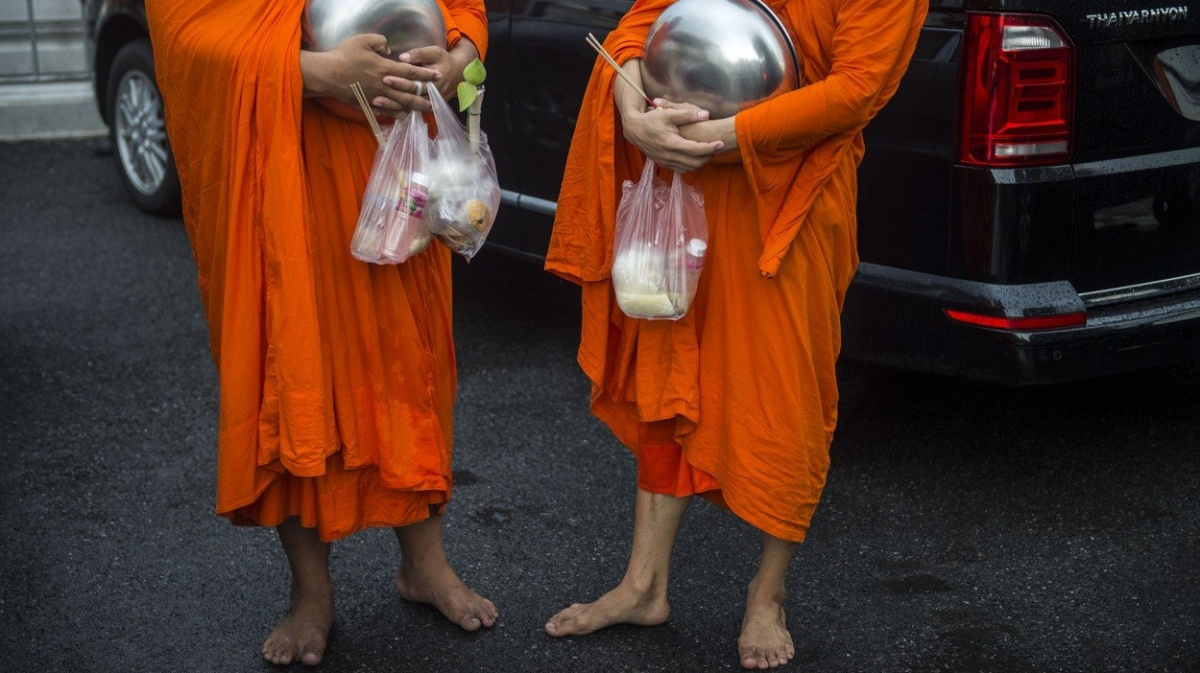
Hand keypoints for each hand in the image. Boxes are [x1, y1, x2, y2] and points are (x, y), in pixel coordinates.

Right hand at [300, 34, 440, 115]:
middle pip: (410, 92)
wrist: (327, 74)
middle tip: (436, 97)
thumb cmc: (344, 55)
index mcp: (385, 68)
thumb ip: (380, 42)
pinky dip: (397, 114)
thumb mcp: (363, 40)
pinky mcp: (369, 104)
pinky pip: (387, 112)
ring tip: (424, 108)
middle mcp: (384, 85)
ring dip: (414, 107)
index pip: (411, 72)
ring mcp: (377, 97)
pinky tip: (403, 114)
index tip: (437, 75)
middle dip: (425, 95)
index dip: (426, 74)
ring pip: (401, 105)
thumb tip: (389, 49)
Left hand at [381, 39, 480, 110]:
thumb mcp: (434, 52)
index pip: (415, 84)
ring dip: (392, 107)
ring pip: (408, 108)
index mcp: (433, 82)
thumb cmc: (443, 60)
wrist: (457, 74)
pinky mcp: (423, 107)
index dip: (400, 82)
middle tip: (376, 93)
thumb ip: (419, 54)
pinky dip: (396, 111)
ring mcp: (427, 103)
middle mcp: (430, 96)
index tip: (385, 77)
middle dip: (392, 96)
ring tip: (376, 103)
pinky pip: (409, 111)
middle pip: (410, 98)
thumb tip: (402, 57)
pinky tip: (382, 109)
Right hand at [620, 100, 723, 172]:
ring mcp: (665, 161)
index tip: (721, 143)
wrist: (634, 129)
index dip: (710, 148)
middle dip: (708, 156)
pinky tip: (696, 157)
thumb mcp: (668, 114)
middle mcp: (668, 155)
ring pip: (689, 168)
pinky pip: (681, 169)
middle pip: (695, 162)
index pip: (696, 150)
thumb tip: (706, 115)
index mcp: (671, 143)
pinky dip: (691, 165)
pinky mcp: (663, 164)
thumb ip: (687, 115)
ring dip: (701, 162)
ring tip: (709, 152)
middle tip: (717, 147)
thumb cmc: (651, 119)